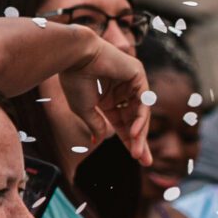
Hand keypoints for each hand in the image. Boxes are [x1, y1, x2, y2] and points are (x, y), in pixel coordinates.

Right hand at [51, 34, 151, 165]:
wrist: (73, 57)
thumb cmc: (74, 80)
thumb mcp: (84, 109)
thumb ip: (96, 124)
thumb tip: (100, 140)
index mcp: (108, 98)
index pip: (123, 122)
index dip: (130, 140)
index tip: (136, 158)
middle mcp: (121, 90)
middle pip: (135, 119)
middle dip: (139, 140)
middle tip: (144, 160)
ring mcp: (132, 82)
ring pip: (140, 113)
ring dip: (139, 134)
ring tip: (137, 152)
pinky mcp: (138, 74)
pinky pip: (143, 102)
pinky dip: (140, 118)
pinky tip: (135, 133)